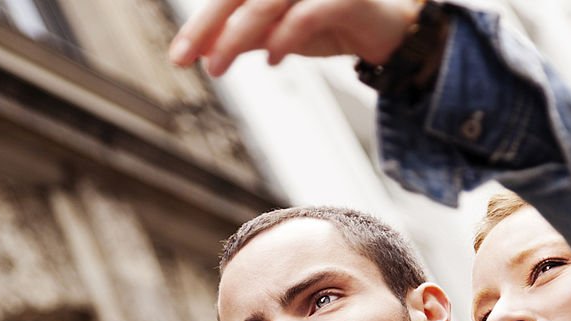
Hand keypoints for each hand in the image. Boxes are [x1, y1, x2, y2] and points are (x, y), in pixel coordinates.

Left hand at [169, 0, 424, 76]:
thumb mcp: (280, 33)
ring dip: (238, 36)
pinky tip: (273, 59)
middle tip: (186, 59)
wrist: (389, 32)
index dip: (202, 23)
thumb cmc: (334, 21)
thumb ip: (246, 36)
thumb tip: (207, 49)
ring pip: (265, 1)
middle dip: (208, 26)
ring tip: (221, 65)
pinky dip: (284, 38)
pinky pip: (306, 15)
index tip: (181, 56)